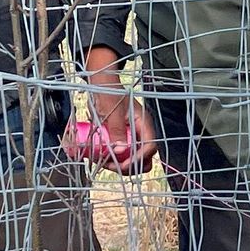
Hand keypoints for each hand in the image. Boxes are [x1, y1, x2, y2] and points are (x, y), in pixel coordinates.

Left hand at [76, 51, 157, 173]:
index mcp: (143, 123)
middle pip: (144, 157)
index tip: (123, 164)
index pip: (150, 146)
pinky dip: (113, 159)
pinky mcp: (120, 138)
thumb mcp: (113, 111)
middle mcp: (139, 132)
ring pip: (132, 158)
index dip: (139, 158)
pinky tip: (101, 158)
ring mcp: (130, 136)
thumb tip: (121, 151)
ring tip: (104, 162)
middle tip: (112, 166)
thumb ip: (117, 130)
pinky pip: (121, 154)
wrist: (99, 85)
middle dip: (130, 166)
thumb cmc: (108, 93)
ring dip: (120, 164)